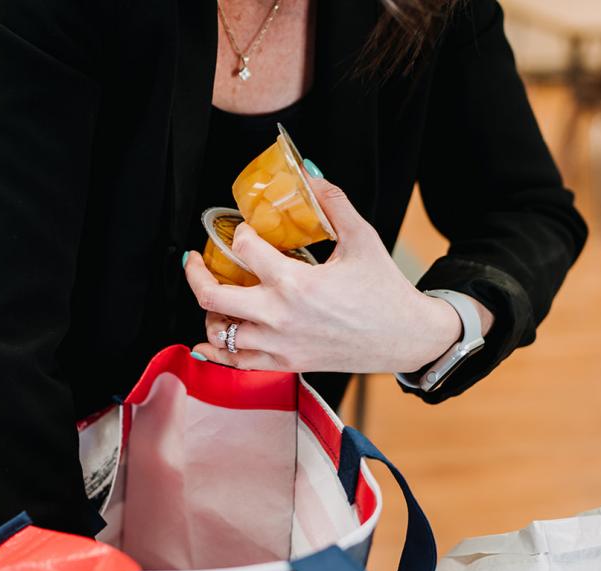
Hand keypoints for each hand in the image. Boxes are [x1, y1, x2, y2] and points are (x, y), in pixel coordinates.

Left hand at [184, 175, 491, 372]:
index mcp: (296, 283)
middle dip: (196, 272)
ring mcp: (279, 345)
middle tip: (195, 258)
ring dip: (209, 310)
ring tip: (215, 294)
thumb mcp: (362, 238)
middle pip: (213, 296)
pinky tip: (209, 338)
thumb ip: (332, 203)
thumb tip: (308, 175)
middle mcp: (279, 317)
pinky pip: (236, 363)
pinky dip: (216, 351)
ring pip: (219, 331)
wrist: (405, 338)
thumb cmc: (385, 291)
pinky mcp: (285, 364)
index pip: (244, 249)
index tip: (243, 230)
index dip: (238, 233)